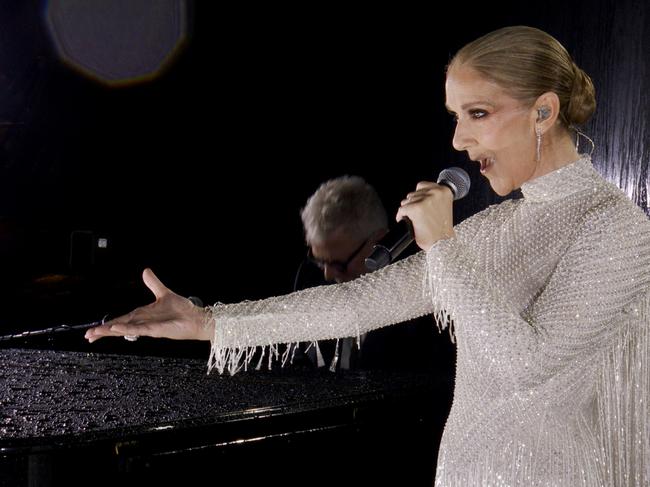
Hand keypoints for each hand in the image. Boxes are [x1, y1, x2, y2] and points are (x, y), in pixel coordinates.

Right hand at [84, 268, 212, 342]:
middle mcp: (143, 322)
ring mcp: (149, 327)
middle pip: (119, 327)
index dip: (107, 325)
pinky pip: (140, 329)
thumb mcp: (164, 293)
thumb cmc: (182, 310)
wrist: (196, 318)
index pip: (120, 320)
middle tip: (88, 336)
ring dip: (111, 331)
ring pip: (126, 329)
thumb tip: (145, 271)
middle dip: (103, 331)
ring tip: (96, 333)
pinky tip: (117, 329)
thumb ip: (153, 283)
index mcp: (142, 315)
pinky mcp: (156, 330)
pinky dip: (128, 329)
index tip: (93, 330)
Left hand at [395, 181, 454, 249]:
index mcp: (445, 191)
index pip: (422, 185)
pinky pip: (401, 210)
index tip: (418, 203)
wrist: (442, 243)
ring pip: (406, 201)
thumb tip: (418, 195)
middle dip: (412, 204)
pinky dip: (401, 216)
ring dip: (407, 210)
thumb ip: (433, 198)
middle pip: (413, 193)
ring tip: (413, 219)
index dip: (418, 196)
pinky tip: (405, 221)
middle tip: (417, 215)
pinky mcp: (416, 208)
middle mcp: (436, 193)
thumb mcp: (443, 208)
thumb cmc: (442, 230)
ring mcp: (426, 200)